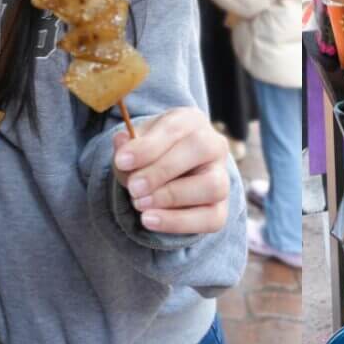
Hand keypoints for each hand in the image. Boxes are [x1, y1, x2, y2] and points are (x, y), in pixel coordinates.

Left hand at [112, 108, 229, 233]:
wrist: (164, 178)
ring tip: (140, 204)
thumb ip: (127, 145)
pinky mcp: (221, 209)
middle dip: (162, 171)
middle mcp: (214, 145)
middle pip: (201, 150)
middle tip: (133, 188)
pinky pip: (211, 218)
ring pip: (213, 185)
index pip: (175, 128)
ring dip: (172, 197)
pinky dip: (177, 222)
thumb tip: (121, 141)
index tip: (122, 161)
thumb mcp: (135, 145)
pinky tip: (149, 220)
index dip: (148, 146)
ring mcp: (222, 177)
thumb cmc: (150, 155)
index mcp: (191, 121)